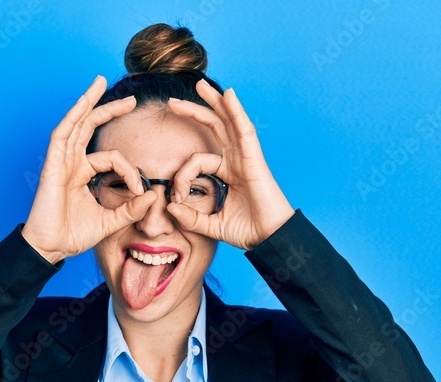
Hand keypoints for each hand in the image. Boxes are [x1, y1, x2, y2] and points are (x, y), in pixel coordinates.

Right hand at [21, 75, 159, 263]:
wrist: (51, 247)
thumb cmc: (74, 235)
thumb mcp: (110, 221)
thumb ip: (130, 208)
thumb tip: (152, 195)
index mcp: (83, 174)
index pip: (112, 159)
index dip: (129, 170)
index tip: (139, 189)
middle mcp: (71, 163)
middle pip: (90, 128)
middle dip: (110, 110)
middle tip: (132, 100)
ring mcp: (61, 162)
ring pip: (76, 124)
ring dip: (88, 102)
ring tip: (101, 81)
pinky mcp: (52, 165)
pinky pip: (61, 135)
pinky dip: (72, 117)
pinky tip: (83, 102)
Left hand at [164, 79, 294, 250]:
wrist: (271, 238)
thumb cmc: (247, 231)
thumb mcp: (211, 225)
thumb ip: (190, 218)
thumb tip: (169, 207)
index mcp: (226, 173)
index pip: (197, 161)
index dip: (181, 175)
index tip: (174, 197)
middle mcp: (235, 160)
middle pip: (215, 128)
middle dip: (195, 111)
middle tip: (173, 101)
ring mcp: (245, 157)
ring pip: (228, 122)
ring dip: (214, 102)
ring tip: (199, 85)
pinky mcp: (254, 158)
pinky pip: (244, 130)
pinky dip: (236, 111)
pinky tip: (228, 94)